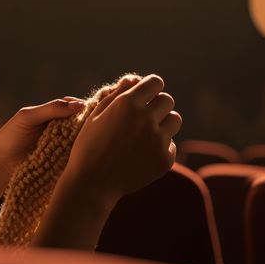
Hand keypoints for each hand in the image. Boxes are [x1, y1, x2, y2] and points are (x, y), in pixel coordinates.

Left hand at [0, 97, 86, 173]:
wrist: (1, 163)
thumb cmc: (11, 136)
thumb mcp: (29, 117)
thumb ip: (52, 109)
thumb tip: (80, 104)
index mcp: (51, 114)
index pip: (73, 106)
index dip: (82, 107)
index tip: (89, 109)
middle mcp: (58, 128)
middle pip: (79, 123)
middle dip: (86, 123)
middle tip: (92, 125)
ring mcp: (60, 144)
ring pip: (78, 139)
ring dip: (83, 138)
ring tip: (89, 138)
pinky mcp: (61, 160)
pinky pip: (74, 154)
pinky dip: (78, 152)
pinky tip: (83, 151)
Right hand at [64, 73, 181, 202]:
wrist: (92, 184)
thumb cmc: (89, 146)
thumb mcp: (97, 115)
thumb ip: (118, 94)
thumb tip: (135, 79)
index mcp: (128, 104)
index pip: (156, 82)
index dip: (150, 88)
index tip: (145, 96)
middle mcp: (146, 119)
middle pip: (167, 100)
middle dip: (157, 105)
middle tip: (144, 117)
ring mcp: (158, 141)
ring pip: (175, 120)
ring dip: (163, 123)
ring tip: (146, 134)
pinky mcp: (165, 160)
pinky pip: (171, 144)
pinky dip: (161, 147)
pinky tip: (143, 154)